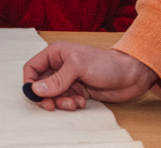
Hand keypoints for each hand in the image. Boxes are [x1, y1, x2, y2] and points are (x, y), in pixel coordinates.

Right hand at [22, 42, 157, 110]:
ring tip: (73, 103)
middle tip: (52, 106)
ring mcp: (68, 79)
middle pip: (41, 84)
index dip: (30, 82)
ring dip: (60, 102)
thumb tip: (36, 89)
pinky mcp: (77, 91)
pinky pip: (65, 100)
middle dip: (46, 96)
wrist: (130, 76)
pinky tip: (81, 102)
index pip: (32, 67)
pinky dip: (70, 104)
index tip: (35, 95)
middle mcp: (59, 66)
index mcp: (56, 53)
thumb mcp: (79, 67)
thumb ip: (57, 79)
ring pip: (53, 95)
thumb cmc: (106, 64)